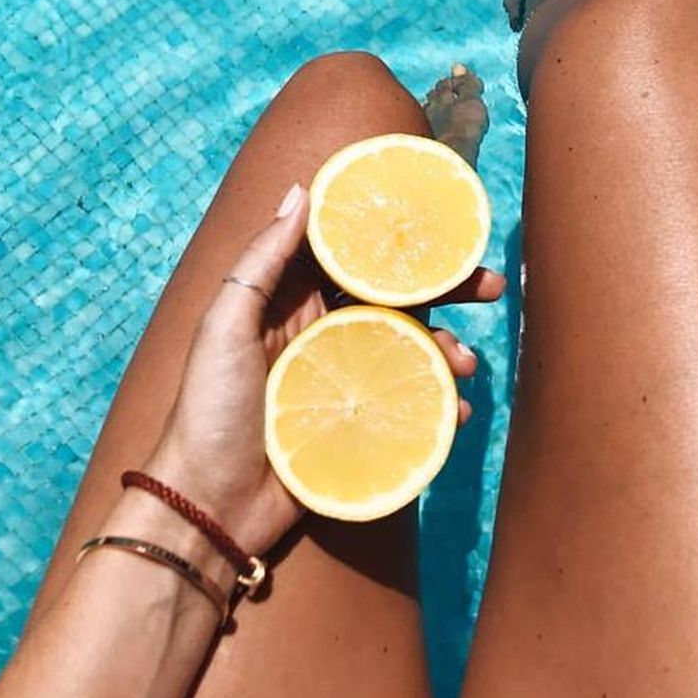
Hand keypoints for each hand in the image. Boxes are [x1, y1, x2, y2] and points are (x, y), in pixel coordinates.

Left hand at [143, 183, 504, 556]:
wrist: (208, 506)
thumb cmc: (209, 409)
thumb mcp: (226, 325)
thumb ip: (262, 260)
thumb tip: (301, 192)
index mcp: (292, 299)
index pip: (351, 254)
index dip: (394, 236)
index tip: (439, 224)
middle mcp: (325, 330)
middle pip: (395, 295)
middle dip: (446, 288)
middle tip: (489, 285)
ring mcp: (347, 378)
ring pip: (413, 346)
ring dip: (448, 347)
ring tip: (466, 362)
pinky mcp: (362, 423)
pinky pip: (412, 402)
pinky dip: (442, 402)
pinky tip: (458, 409)